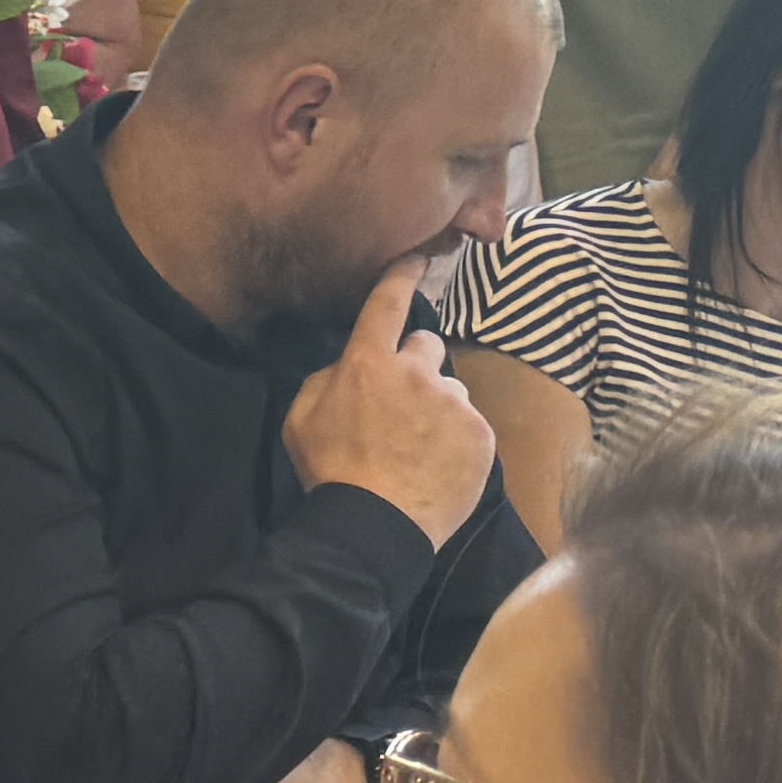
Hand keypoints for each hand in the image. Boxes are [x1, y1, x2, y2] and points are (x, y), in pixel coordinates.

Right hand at [284, 266, 495, 545]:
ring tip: (419, 447)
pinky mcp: (481, 433)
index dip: (401, 274)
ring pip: (450, 388)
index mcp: (368, 362)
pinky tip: (436, 465)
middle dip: (416, 365)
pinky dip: (457, 439)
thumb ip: (326, 380)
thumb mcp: (300, 419)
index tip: (417, 258)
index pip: (387, 303)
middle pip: (426, 345)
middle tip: (401, 404)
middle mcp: (416, 371)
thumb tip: (347, 367)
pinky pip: (470, 424)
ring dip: (438, 407)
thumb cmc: (330, 471)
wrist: (377, 524)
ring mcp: (454, 402)